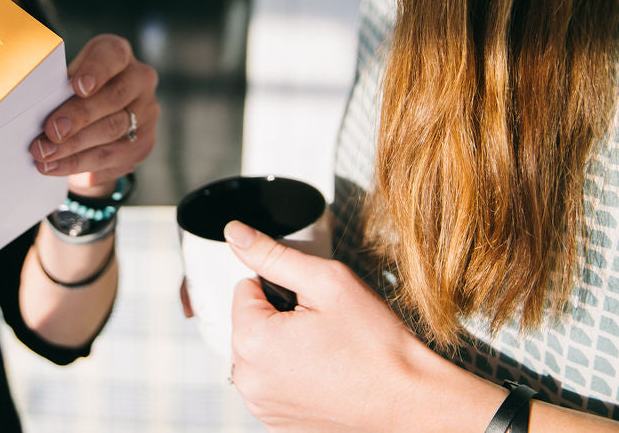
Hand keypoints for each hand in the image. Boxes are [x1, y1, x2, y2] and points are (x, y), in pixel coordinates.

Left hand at [30, 34, 158, 194]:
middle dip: (79, 116)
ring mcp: (145, 113)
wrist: (96, 121)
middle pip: (113, 98)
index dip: (96, 70)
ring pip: (111, 131)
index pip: (113, 55)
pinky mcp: (142, 144)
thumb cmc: (74, 93)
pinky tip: (56, 167)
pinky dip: (79, 164)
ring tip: (45, 155)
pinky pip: (110, 157)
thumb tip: (34, 110)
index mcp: (118, 55)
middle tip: (51, 131)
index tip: (78, 86)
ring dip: (74, 147)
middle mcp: (139, 80)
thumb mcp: (67, 82)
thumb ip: (58, 90)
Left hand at [224, 221, 498, 432]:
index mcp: (252, 342)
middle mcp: (249, 379)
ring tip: (326, 352)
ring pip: (259, 352)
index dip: (281, 288)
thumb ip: (274, 255)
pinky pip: (271, 380)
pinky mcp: (276, 421)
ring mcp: (261, 405)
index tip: (311, 305)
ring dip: (283, 346)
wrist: (410, 403)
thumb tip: (236, 233)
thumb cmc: (376, 346)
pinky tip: (324, 374)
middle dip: (280, 317)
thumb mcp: (327, 283)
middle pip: (249, 322)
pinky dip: (290, 374)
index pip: (245, 288)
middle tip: (323, 328)